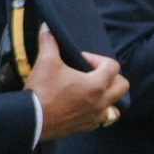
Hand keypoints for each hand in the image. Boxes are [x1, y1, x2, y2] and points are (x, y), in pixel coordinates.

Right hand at [27, 25, 129, 141]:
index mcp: (96, 84)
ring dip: (108, 98)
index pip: (113, 66)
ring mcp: (95, 117)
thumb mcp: (46, 62)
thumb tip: (46, 26)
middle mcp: (101, 102)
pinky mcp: (85, 127)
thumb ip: (49, 42)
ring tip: (93, 93)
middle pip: (122, 86)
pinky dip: (97, 112)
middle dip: (111, 77)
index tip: (81, 60)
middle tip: (93, 74)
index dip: (97, 59)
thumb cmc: (42, 90)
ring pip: (116, 108)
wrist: (31, 119)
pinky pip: (101, 120)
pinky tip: (83, 106)